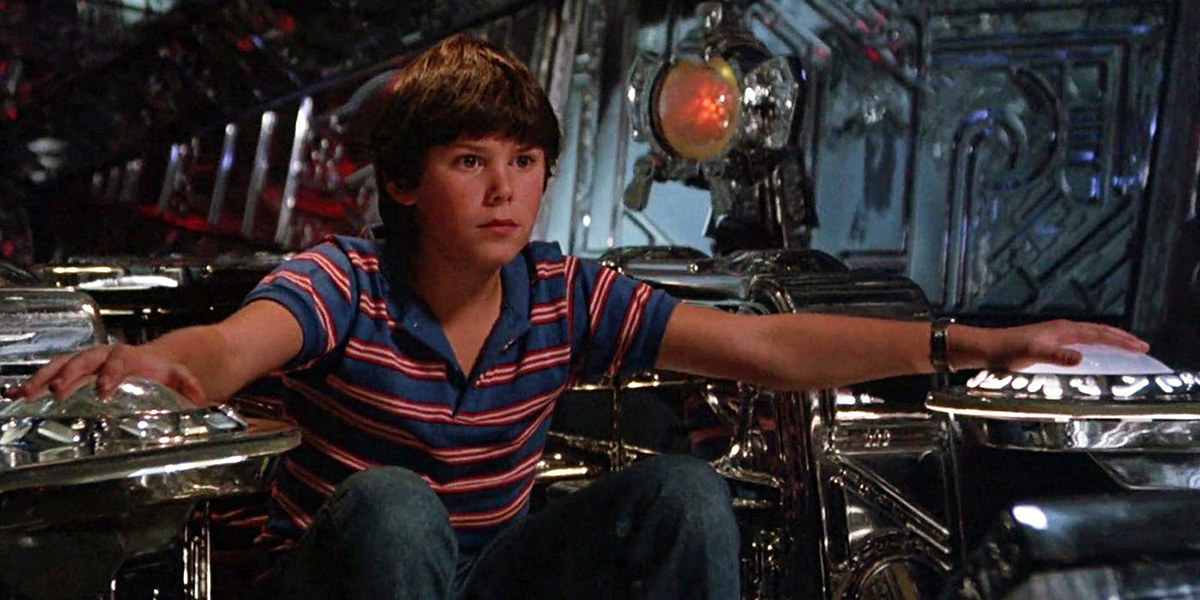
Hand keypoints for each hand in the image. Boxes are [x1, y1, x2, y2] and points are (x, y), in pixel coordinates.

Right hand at [4, 344, 206, 404]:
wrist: (150, 358)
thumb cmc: (160, 370)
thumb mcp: (178, 374)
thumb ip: (188, 384)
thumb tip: (201, 397)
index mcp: (127, 357)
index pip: (118, 362)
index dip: (111, 375)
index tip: (103, 390)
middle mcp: (102, 357)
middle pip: (83, 361)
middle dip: (68, 375)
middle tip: (55, 392)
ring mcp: (84, 363)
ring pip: (60, 365)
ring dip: (41, 379)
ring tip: (22, 395)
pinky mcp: (71, 371)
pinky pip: (48, 374)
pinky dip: (30, 382)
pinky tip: (10, 395)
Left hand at [962, 319, 1150, 371]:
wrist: (986, 348)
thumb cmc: (1007, 352)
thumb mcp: (1032, 355)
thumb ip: (1056, 356)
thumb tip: (1081, 357)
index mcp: (1063, 330)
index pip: (1100, 334)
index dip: (1122, 341)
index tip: (1141, 348)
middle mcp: (1062, 329)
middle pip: (1099, 332)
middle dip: (1122, 339)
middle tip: (1143, 347)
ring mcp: (1055, 334)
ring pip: (1091, 335)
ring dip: (1111, 341)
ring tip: (1127, 347)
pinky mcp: (1048, 341)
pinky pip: (1080, 340)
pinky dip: (1095, 344)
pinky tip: (1095, 352)